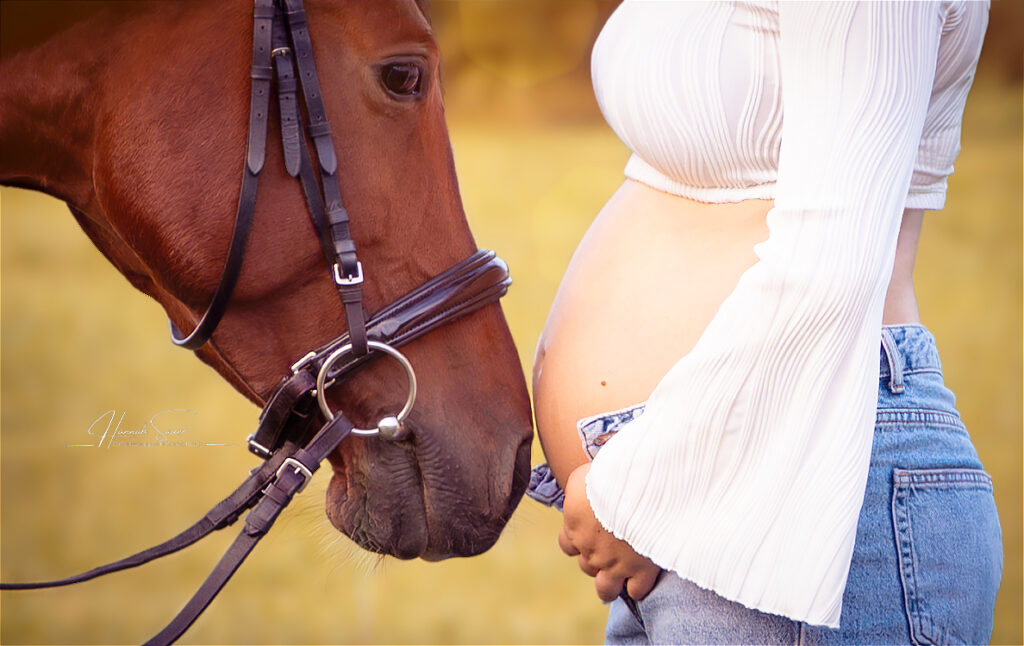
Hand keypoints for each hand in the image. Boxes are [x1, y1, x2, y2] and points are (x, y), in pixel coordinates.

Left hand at [558, 462, 660, 601]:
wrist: (638, 486)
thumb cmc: (610, 473)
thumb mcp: (583, 474)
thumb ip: (580, 488)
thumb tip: (584, 487)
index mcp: (575, 526)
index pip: (567, 545)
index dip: (578, 540)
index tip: (591, 533)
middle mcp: (590, 550)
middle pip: (587, 566)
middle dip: (598, 560)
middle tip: (612, 549)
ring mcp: (615, 563)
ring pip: (605, 588)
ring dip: (611, 583)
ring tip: (622, 574)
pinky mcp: (641, 570)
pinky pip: (636, 590)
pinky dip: (638, 586)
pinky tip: (643, 576)